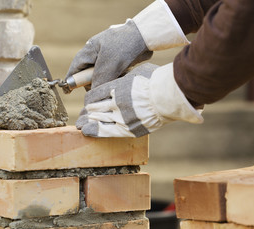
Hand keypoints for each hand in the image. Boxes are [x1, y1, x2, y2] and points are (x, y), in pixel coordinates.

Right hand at [66, 19, 152, 88]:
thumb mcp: (108, 66)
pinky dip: (116, 78)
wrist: (145, 36)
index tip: (68, 91)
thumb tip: (93, 94)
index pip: (76, 68)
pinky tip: (122, 78)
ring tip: (114, 82)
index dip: (72, 80)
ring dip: (106, 81)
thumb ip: (98, 80)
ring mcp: (108, 56)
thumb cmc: (123, 47)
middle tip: (97, 91)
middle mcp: (97, 53)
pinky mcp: (119, 60)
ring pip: (102, 75)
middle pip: (89, 73)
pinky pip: (113, 74)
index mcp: (89, 50)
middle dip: (92, 83)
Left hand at [76, 63, 203, 137]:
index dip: (89, 100)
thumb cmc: (158, 81)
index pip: (95, 95)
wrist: (172, 96)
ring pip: (98, 119)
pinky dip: (95, 131)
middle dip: (87, 112)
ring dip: (88, 122)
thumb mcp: (137, 72)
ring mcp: (122, 116)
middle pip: (94, 108)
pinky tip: (86, 131)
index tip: (87, 103)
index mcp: (118, 86)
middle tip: (82, 115)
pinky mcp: (129, 129)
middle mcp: (117, 102)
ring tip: (82, 124)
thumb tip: (118, 78)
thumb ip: (124, 78)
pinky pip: (107, 131)